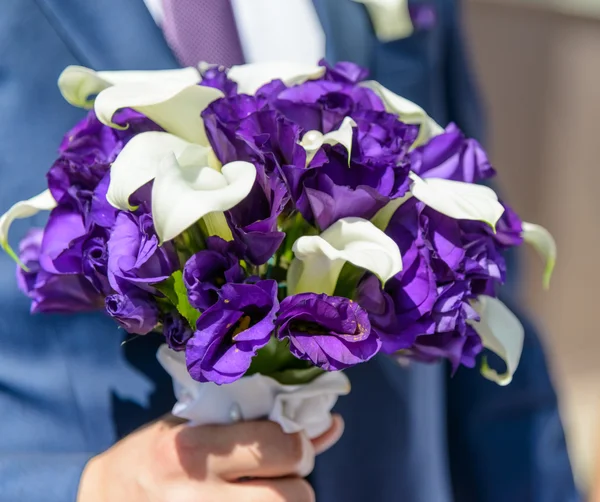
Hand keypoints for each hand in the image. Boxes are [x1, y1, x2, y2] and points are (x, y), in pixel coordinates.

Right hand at [77, 414, 343, 501]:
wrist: (103, 501)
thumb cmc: (153, 456)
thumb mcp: (195, 428)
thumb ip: (259, 429)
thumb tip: (332, 427)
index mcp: (195, 450)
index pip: (281, 447)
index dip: (298, 445)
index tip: (291, 445)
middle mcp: (196, 496)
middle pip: (292, 497)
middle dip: (296, 485)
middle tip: (280, 478)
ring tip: (260, 495)